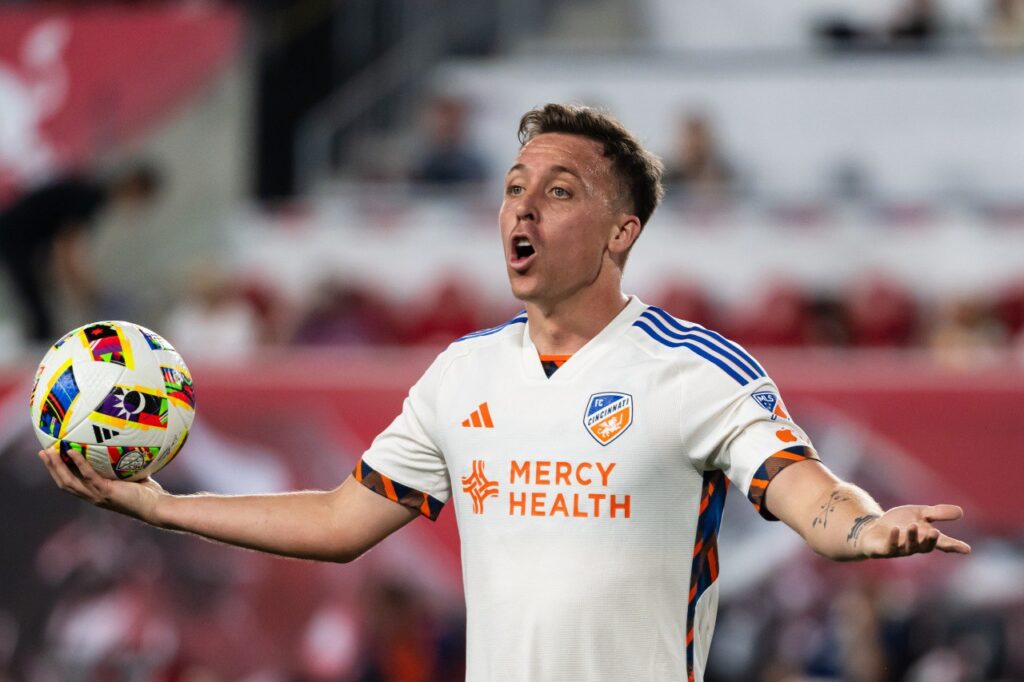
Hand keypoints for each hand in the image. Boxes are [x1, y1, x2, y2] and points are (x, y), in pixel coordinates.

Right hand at [38, 446, 166, 523]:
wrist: (157, 506)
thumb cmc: (148, 492)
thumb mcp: (131, 476)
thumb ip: (124, 464)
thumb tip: (126, 443)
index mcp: (95, 493)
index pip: (71, 483)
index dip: (59, 472)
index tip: (51, 458)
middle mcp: (92, 496)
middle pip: (63, 482)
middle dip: (51, 468)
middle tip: (42, 452)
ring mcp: (97, 495)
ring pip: (69, 481)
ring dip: (57, 466)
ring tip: (49, 451)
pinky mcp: (106, 492)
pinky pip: (88, 475)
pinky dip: (78, 463)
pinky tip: (72, 451)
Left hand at [856, 504, 970, 557]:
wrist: (873, 529)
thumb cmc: (900, 523)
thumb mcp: (919, 514)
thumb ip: (937, 513)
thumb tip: (961, 512)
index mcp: (925, 538)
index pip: (943, 544)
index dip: (954, 546)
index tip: (967, 549)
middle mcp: (915, 546)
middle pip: (925, 547)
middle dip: (930, 541)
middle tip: (936, 533)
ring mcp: (899, 549)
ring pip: (908, 547)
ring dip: (911, 537)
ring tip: (913, 526)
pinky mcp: (884, 549)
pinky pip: (889, 546)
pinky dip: (893, 538)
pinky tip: (895, 529)